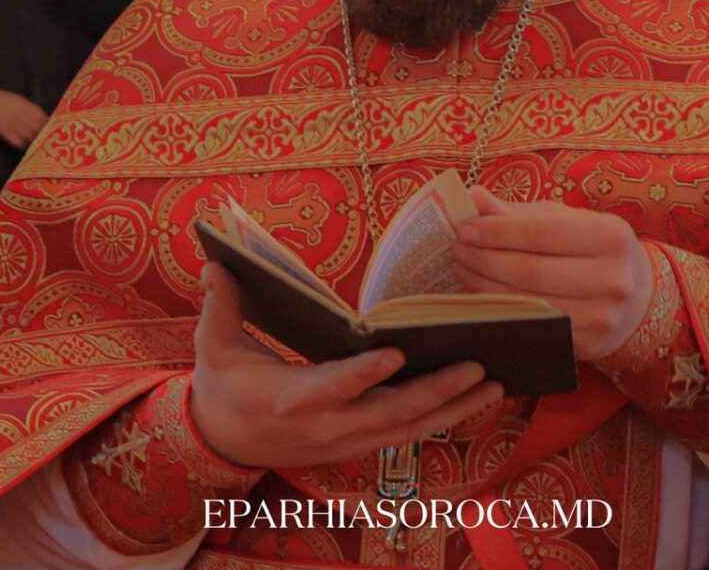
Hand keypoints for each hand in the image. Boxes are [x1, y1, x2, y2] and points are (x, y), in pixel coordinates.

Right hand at [0, 88, 48, 149]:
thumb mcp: (19, 100)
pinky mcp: (2, 130)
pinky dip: (23, 143)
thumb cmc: (5, 100)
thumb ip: (30, 109)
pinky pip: (16, 140)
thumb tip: (45, 119)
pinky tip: (27, 145)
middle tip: (50, 139)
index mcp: (23, 105)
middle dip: (43, 133)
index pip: (40, 117)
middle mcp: (18, 114)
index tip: (55, 129)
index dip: (48, 124)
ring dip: (35, 140)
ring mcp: (10, 123)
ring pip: (27, 135)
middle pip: (35, 127)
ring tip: (41, 144)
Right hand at [187, 264, 501, 469]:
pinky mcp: (358, 446)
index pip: (332, 388)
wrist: (222, 444)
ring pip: (407, 430)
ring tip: (494, 383)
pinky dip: (442, 417)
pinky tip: (474, 398)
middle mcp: (326, 428)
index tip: (394, 352)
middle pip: (388, 414)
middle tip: (477, 365)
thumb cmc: (222, 388)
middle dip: (436, 392)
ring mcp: (346, 442)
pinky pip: (406, 435)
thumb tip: (214, 262)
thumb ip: (221, 305)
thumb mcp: (214, 346)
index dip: (362, 374)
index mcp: (290, 400)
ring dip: (452, 409)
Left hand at [451, 188, 653, 361]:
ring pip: (525, 302)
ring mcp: (601, 316)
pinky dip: (498, 311)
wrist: (638, 301)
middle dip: (483, 258)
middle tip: (456, 248)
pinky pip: (530, 327)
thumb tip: (474, 197)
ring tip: (461, 268)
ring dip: (483, 285)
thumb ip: (520, 213)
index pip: (540, 232)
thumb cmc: (592, 251)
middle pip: (529, 270)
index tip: (464, 227)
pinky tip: (479, 296)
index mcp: (610, 236)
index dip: (496, 231)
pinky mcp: (586, 345)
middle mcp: (613, 278)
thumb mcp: (566, 222)